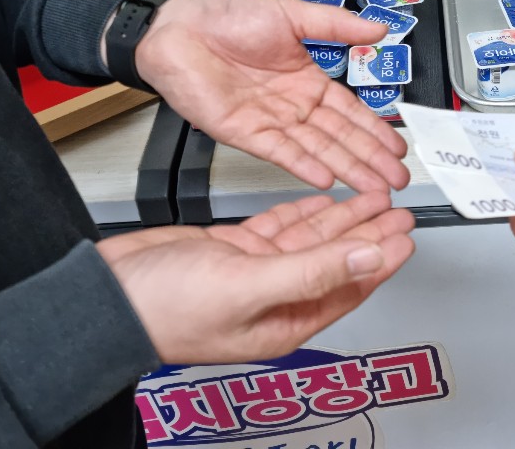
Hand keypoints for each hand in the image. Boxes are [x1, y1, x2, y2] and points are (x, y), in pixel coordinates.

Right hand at [99, 191, 415, 364]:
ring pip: (311, 239)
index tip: (408, 236)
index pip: (350, 286)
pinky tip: (322, 199)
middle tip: (399, 207)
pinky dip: (302, 211)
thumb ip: (315, 269)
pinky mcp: (232, 249)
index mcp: (286, 319)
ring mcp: (253, 271)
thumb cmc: (165, 310)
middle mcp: (275, 297)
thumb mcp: (250, 285)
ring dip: (342, 216)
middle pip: (337, 258)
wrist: (106, 296)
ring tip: (372, 195)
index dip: (381, 259)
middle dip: (370, 232)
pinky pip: (279, 228)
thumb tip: (370, 256)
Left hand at [134, 0, 408, 191]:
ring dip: (347, 169)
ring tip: (374, 188)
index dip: (375, 130)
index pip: (349, 111)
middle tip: (398, 179)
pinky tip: (328, 179)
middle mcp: (292, 105)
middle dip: (371, 159)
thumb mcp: (292, 14)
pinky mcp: (245, 133)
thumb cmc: (226, 17)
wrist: (178, 28)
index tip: (398, 148)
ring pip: (317, 149)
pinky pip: (280, 152)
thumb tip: (379, 26)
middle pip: (340, 137)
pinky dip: (304, 166)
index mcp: (306, 79)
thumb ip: (337, 25)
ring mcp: (270, 122)